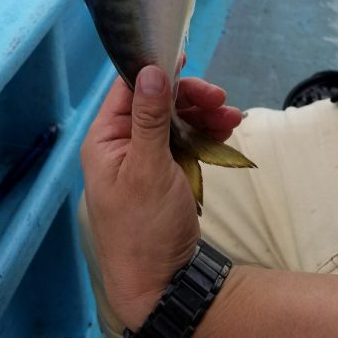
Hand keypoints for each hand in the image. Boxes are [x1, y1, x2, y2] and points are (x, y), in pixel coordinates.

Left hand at [81, 66, 242, 331]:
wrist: (164, 282)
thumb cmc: (145, 225)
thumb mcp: (147, 168)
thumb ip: (149, 117)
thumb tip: (150, 69)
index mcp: (105, 139)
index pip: (126, 89)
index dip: (154, 70)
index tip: (184, 57)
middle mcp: (123, 143)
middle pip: (157, 102)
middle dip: (189, 98)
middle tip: (220, 98)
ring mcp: (147, 156)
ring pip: (177, 119)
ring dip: (204, 115)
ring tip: (232, 118)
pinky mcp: (167, 169)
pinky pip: (187, 140)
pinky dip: (206, 134)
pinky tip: (227, 132)